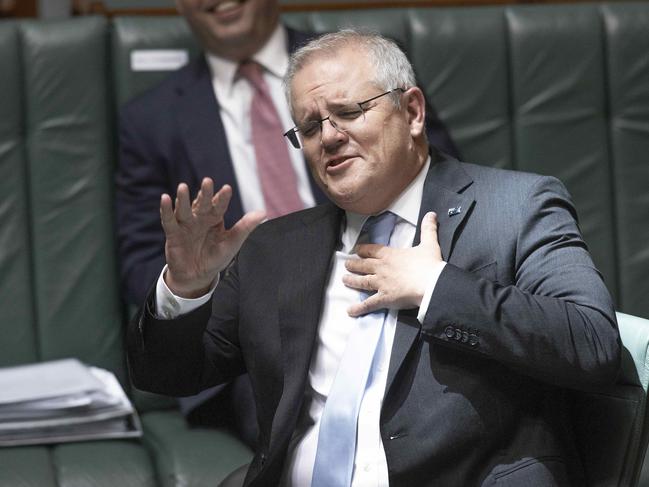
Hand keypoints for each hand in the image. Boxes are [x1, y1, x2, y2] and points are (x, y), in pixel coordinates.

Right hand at [160, 178, 265, 297]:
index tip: (227, 189)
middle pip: (201, 203)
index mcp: (214, 218)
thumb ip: (245, 227)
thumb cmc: (215, 257)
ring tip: (182, 187)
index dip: (222, 198)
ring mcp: (186, 225)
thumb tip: (263, 213)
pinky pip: (169, 220)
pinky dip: (166, 210)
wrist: (197, 276)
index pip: (219, 205)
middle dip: (204, 193)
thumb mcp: (232, 243)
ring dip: (183, 199)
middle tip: (207, 181)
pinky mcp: (173, 233)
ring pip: (184, 209)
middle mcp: (200, 218)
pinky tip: (165, 198)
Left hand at [343, 212, 443, 315]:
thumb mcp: (429, 243)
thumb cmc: (430, 264)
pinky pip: (369, 304)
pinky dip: (359, 308)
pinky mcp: (384, 298)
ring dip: (352, 280)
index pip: (373, 250)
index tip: (357, 250)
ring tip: (344, 279)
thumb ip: (428, 229)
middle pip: (364, 265)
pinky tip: (350, 311)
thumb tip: (431, 214)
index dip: (364, 250)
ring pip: (362, 282)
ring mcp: (381, 283)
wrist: (431, 283)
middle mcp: (382, 268)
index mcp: (391, 255)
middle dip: (354, 265)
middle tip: (346, 265)